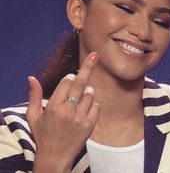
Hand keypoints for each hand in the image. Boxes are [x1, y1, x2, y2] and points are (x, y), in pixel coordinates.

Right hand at [26, 52, 99, 172]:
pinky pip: (96, 106)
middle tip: (95, 55)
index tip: (70, 77)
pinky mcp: (89, 125)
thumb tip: (31, 78)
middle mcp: (67, 111)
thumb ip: (34, 96)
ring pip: (90, 94)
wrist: (55, 157)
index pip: (66, 82)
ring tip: (81, 98)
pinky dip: (93, 105)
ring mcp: (80, 118)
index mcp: (53, 106)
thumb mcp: (33, 116)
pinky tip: (85, 110)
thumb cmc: (43, 135)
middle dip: (88, 66)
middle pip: (80, 83)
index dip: (69, 77)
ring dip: (88, 91)